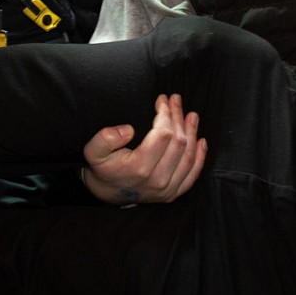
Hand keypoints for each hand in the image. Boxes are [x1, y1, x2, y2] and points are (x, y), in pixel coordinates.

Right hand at [80, 94, 206, 203]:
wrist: (107, 193)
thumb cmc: (103, 168)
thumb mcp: (93, 151)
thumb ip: (105, 138)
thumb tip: (128, 130)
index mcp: (139, 167)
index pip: (163, 134)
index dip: (165, 114)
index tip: (162, 100)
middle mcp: (157, 180)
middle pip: (178, 142)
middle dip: (178, 117)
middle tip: (176, 101)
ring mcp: (167, 189)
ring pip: (188, 156)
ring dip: (192, 132)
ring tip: (192, 115)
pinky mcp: (173, 194)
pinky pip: (192, 174)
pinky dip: (200, 157)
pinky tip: (201, 141)